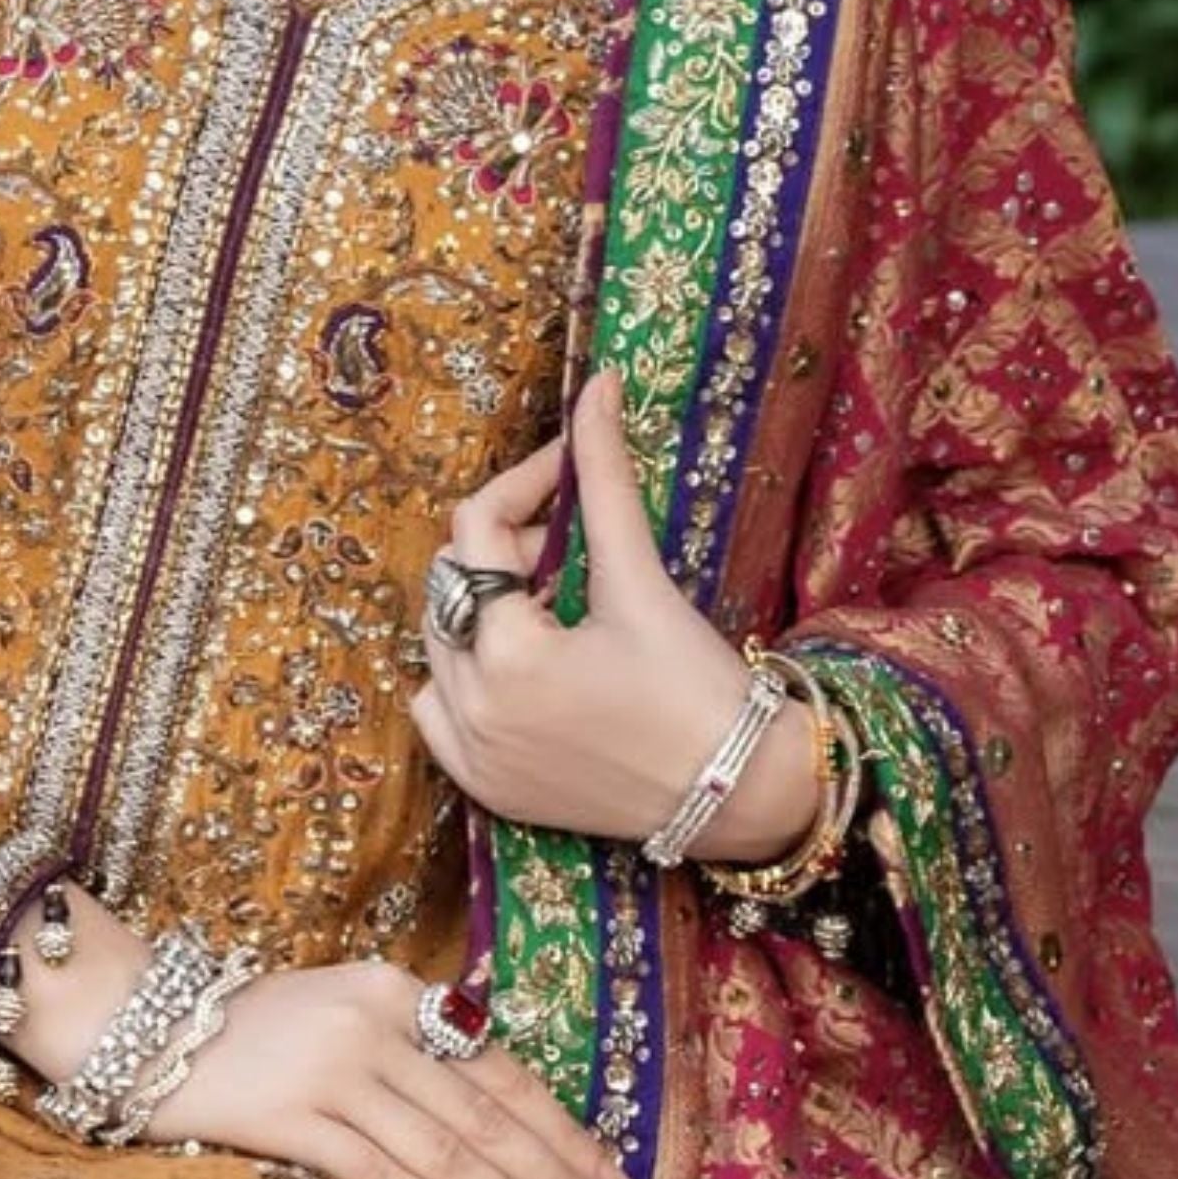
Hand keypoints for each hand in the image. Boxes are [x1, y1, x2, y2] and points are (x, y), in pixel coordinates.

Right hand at [151, 959, 633, 1178]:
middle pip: (488, 1118)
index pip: (501, 1070)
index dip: (563, 1129)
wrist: (141, 1026)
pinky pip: (387, 1176)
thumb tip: (501, 1112)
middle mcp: (377, 1025)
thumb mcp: (345, 1009)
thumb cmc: (252, 1029)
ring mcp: (335, 1071)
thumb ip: (417, 1045)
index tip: (610, 1174)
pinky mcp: (293, 1118)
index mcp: (399, 991)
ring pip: (450, 1153)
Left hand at [406, 366, 815, 861]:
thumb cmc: (699, 688)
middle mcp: (472, 708)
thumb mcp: (642, 580)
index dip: (526, 482)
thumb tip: (596, 386)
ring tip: (556, 606)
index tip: (570, 467)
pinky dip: (466, 675)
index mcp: (506, 655)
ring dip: (483, 608)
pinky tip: (525, 663)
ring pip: (440, 641)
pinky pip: (438, 709)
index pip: (477, 528)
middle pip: (452, 583)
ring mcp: (473, 754)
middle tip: (573, 549)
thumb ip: (604, 481)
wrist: (739, 792)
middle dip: (506, 550)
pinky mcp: (486, 787)